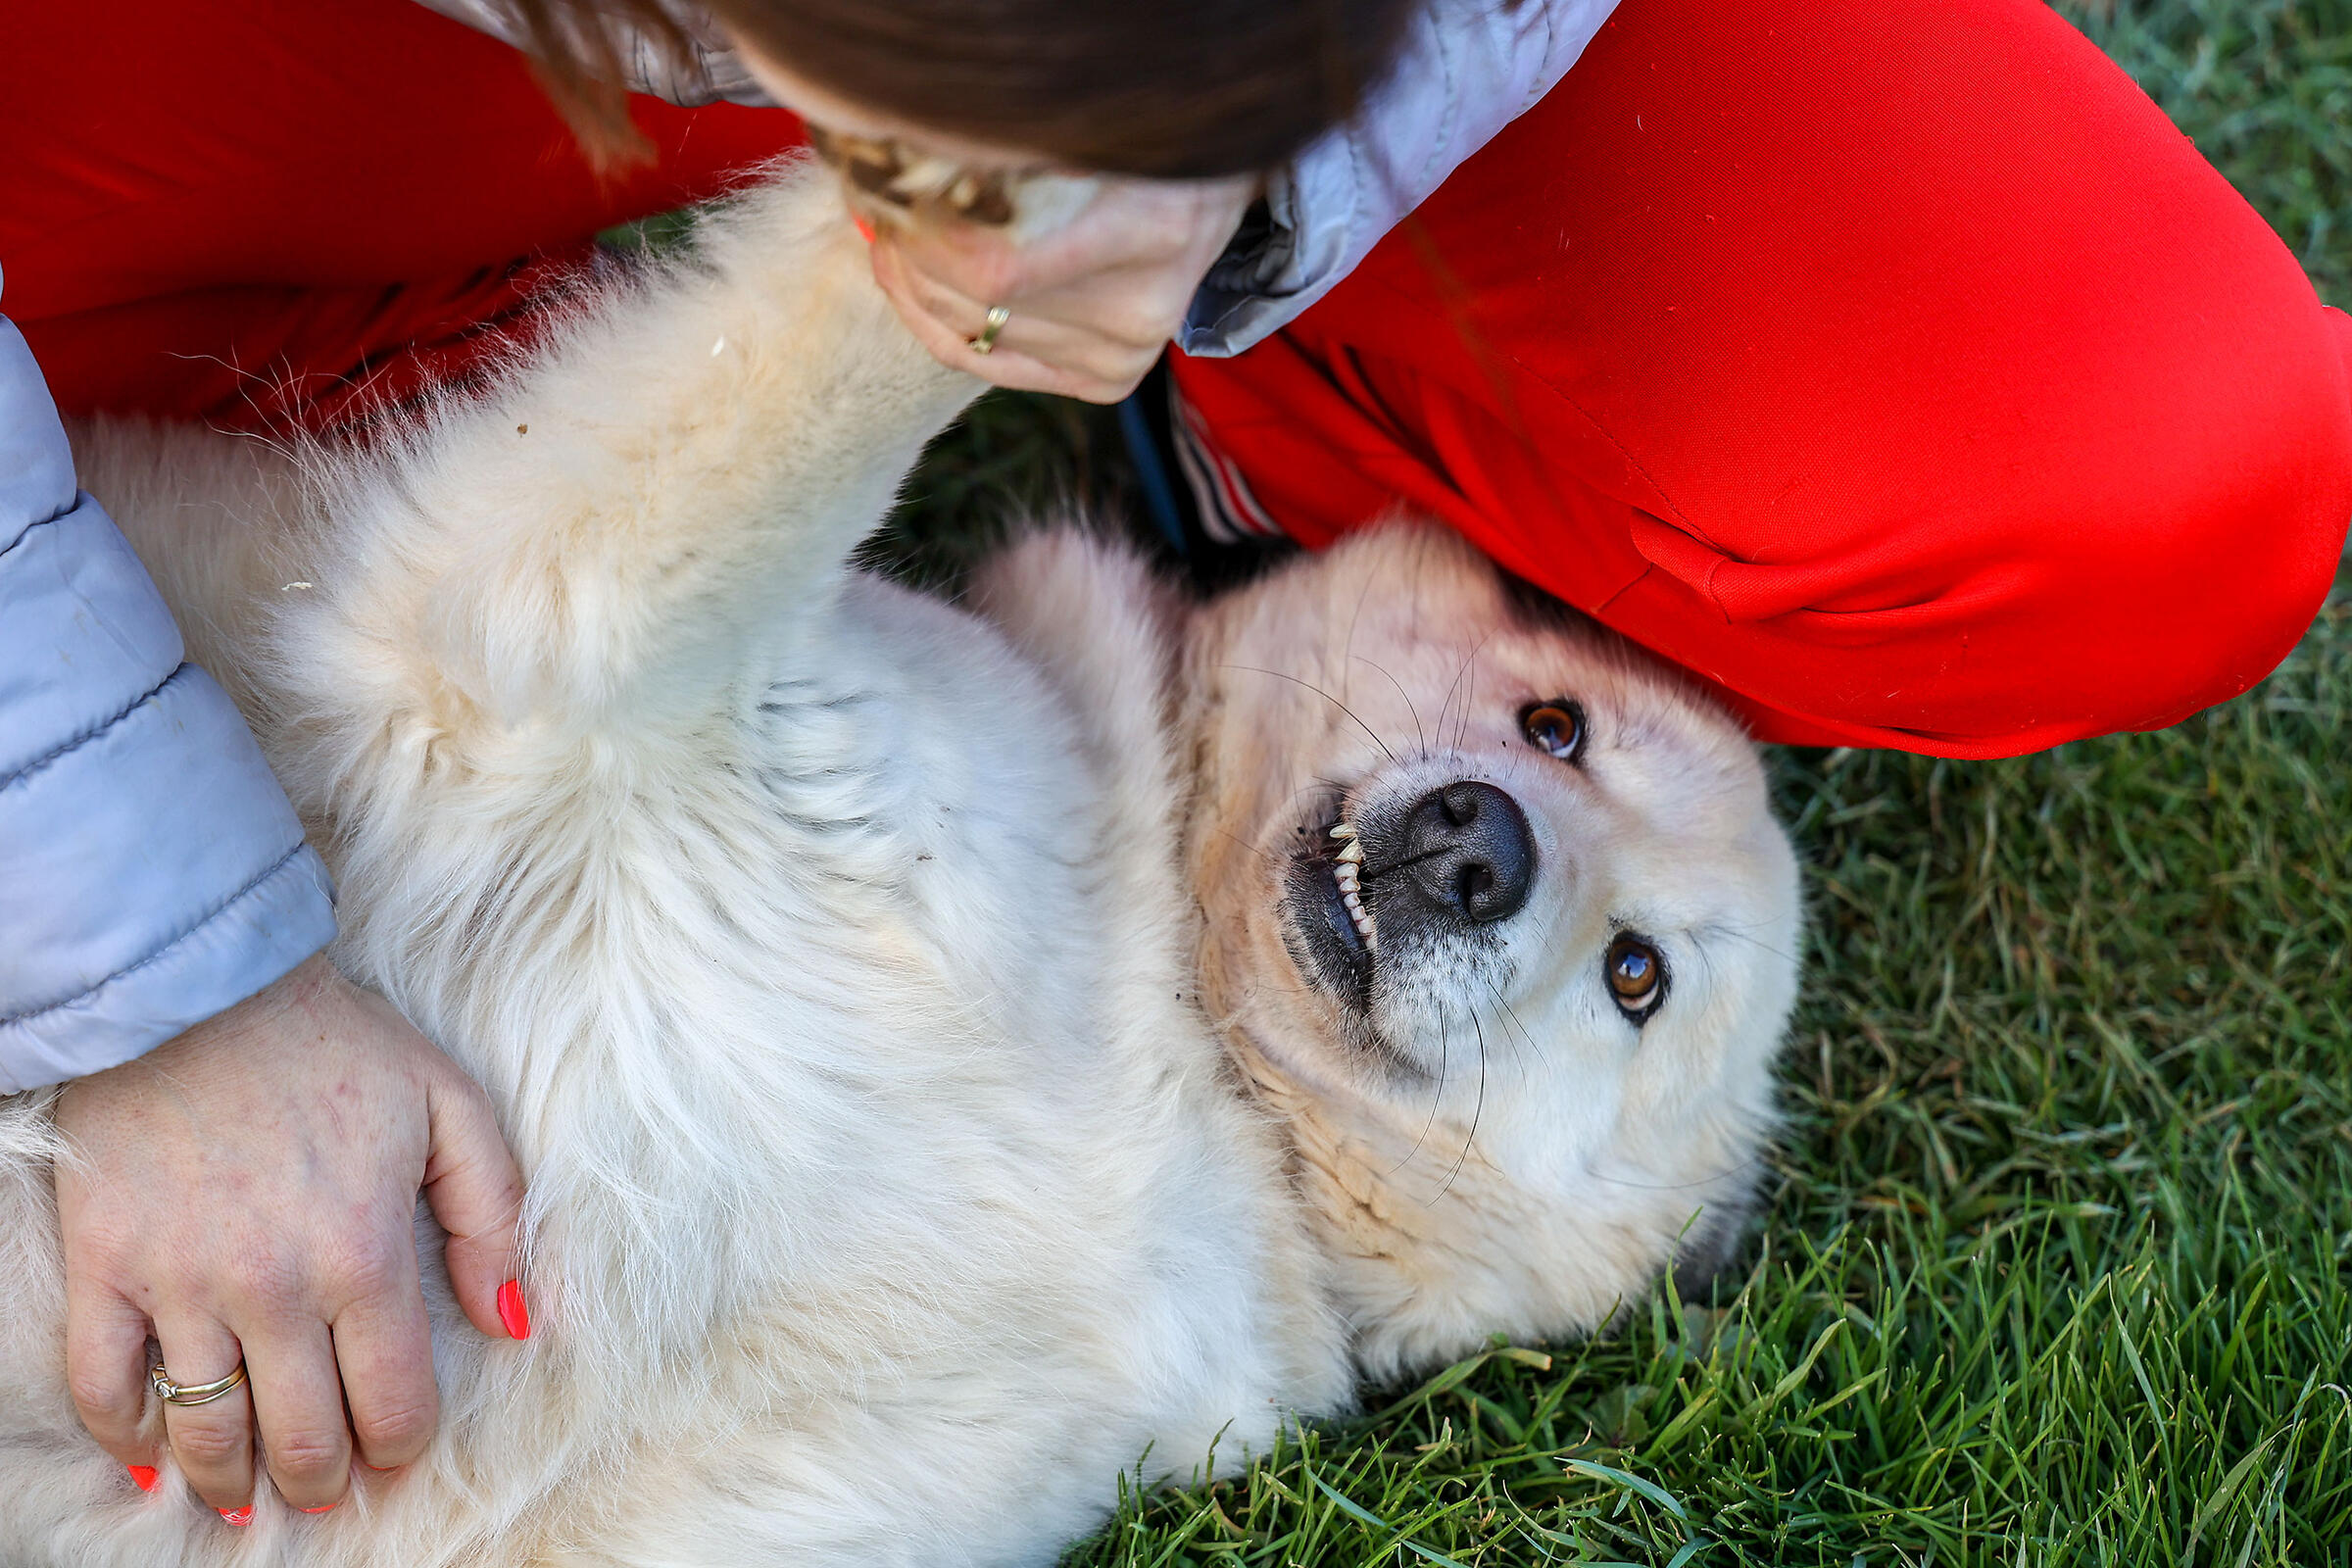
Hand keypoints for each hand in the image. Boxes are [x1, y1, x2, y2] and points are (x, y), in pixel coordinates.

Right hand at [53, 955, 525, 1518]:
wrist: (205, 990)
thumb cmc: (339, 1045)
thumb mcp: (453, 1108)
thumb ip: (492, 1218)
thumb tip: (515, 1323)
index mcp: (365, 1254)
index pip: (392, 1402)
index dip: (400, 1445)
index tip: (398, 1451)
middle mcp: (273, 1287)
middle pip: (302, 1436)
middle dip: (324, 1478)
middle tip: (331, 1484)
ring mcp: (181, 1282)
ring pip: (207, 1430)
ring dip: (234, 1481)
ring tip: (253, 1496)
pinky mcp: (106, 1266)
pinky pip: (105, 1385)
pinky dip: (126, 1438)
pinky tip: (154, 1459)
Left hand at [866, 171, 1257, 402]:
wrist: (1204, 198)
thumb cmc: (1141, 146)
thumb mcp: (1095, 123)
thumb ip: (1018, 143)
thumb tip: (910, 156)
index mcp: (1152, 230)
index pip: (998, 267)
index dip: (926, 233)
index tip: (891, 186)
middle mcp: (1141, 310)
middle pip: (977, 299)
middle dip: (910, 246)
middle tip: (881, 200)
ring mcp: (1124, 356)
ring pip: (968, 330)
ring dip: (913, 278)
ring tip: (895, 230)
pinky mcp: (1106, 381)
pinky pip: (982, 362)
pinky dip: (930, 321)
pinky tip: (906, 279)